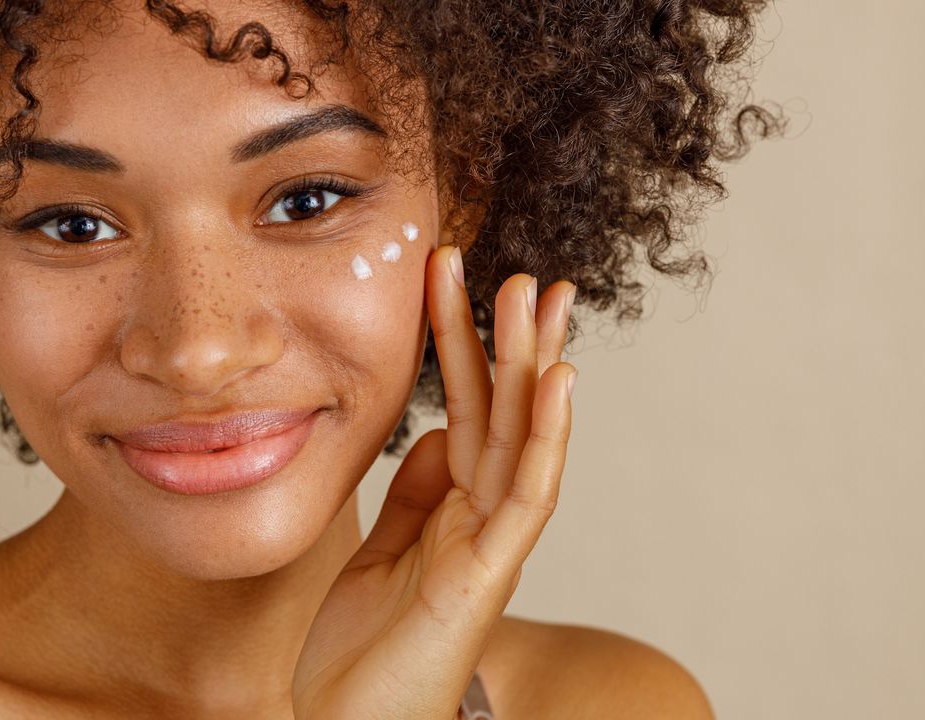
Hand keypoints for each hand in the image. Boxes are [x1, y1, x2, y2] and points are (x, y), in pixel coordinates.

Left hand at [292, 243, 577, 719]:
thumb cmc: (367, 647)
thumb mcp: (382, 550)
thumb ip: (416, 493)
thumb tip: (439, 432)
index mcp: (455, 508)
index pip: (469, 410)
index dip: (470, 347)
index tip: (467, 283)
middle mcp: (482, 517)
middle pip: (503, 412)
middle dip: (511, 340)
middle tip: (524, 271)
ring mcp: (490, 543)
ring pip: (520, 437)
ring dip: (531, 364)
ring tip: (538, 295)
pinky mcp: (487, 573)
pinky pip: (524, 495)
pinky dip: (544, 436)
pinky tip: (557, 381)